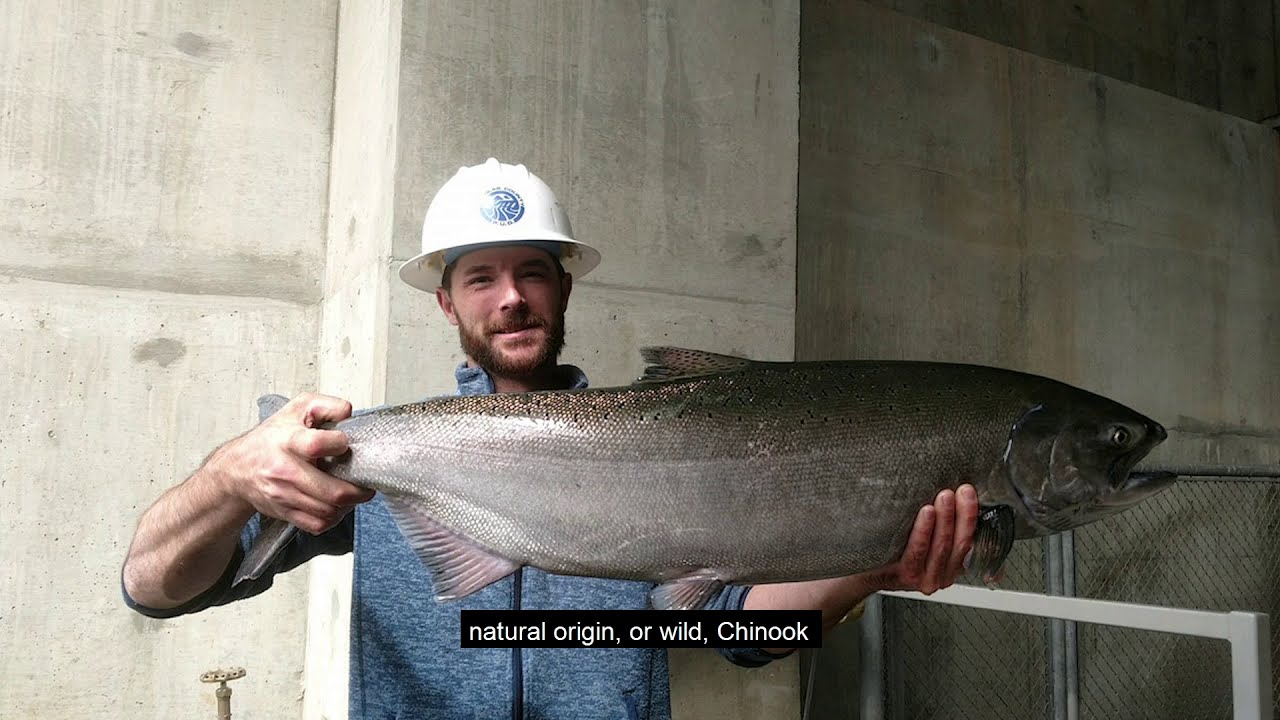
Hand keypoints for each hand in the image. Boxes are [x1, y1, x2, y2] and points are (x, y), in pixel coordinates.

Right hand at [206, 393, 374, 533]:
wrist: (238, 468)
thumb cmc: (272, 438)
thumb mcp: (297, 409)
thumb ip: (326, 405)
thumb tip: (348, 412)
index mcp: (288, 442)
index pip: (316, 445)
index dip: (339, 444)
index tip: (345, 444)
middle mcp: (285, 471)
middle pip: (331, 492)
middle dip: (358, 490)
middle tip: (366, 483)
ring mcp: (284, 495)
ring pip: (328, 511)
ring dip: (349, 505)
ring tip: (353, 493)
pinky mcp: (285, 512)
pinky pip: (317, 525)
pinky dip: (333, 518)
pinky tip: (337, 505)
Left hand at [866, 484, 979, 594]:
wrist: (863, 572)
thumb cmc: (895, 550)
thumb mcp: (924, 540)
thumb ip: (939, 525)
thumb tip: (952, 491)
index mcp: (951, 565)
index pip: (968, 539)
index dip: (971, 514)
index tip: (968, 492)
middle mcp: (941, 575)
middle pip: (958, 542)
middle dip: (962, 514)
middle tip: (961, 490)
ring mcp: (924, 578)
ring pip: (940, 546)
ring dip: (945, 519)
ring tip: (945, 497)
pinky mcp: (905, 577)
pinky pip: (916, 551)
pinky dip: (924, 531)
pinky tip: (926, 513)